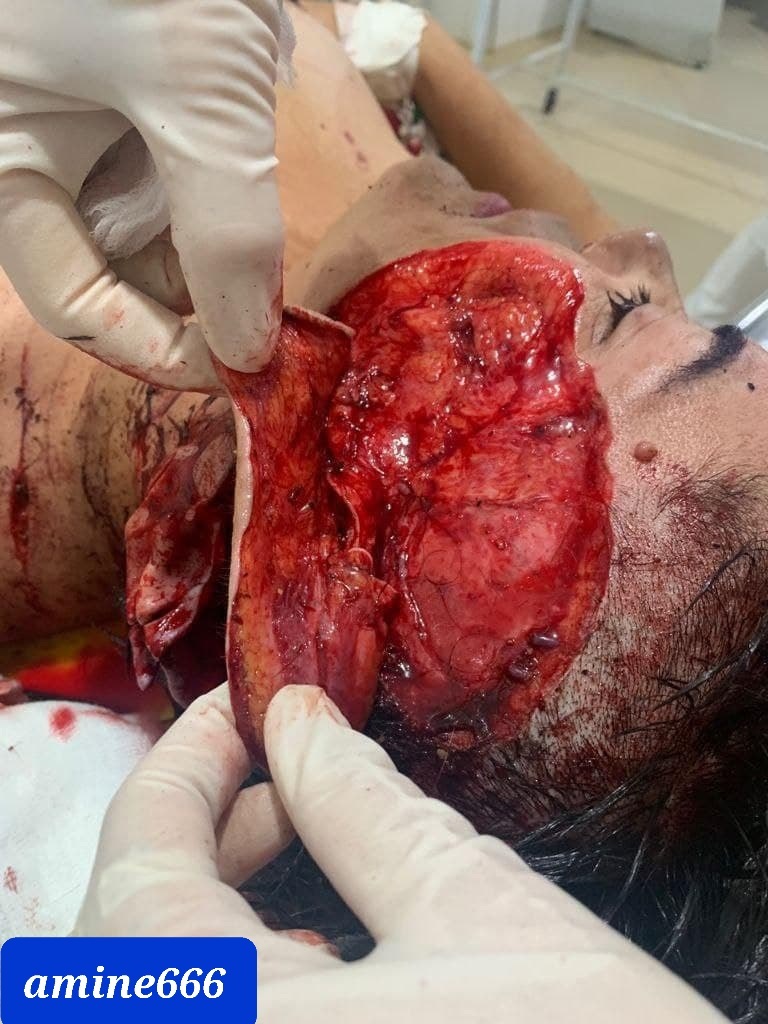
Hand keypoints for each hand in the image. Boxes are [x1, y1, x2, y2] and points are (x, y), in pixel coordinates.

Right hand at [0, 0, 286, 390]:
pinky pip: (190, 180)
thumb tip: (246, 348)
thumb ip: (220, 225)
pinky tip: (280, 226)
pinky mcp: (153, 97)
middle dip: (199, 312)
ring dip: (225, 267)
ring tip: (291, 295)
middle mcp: (45, 154)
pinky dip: (235, 209)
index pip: (74, 300)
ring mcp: (100, 125)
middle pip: (119, 276)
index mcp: (6, 159)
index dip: (156, 350)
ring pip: (162, 235)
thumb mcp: (187, 85)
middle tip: (283, 342)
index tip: (241, 374)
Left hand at [76, 684, 725, 1021]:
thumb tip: (300, 722)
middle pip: (127, 934)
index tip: (236, 710)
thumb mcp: (479, 915)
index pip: (139, 860)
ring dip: (211, 904)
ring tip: (294, 842)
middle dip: (200, 831)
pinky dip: (238, 979)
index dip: (184, 762)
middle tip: (277, 770)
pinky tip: (310, 953)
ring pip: (154, 986)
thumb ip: (362, 803)